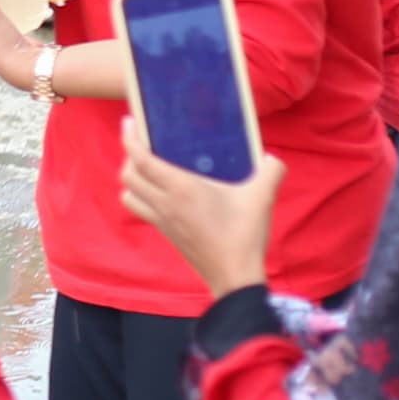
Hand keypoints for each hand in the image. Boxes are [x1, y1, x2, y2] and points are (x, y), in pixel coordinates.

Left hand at [119, 114, 283, 294]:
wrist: (235, 277)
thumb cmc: (244, 235)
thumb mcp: (262, 198)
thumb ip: (271, 172)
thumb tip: (271, 158)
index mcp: (181, 188)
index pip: (141, 159)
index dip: (130, 138)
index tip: (130, 122)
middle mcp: (164, 203)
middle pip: (128, 175)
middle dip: (129, 156)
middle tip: (144, 144)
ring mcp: (162, 220)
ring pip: (129, 194)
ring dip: (132, 180)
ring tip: (148, 169)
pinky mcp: (166, 233)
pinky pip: (141, 210)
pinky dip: (141, 197)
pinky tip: (163, 194)